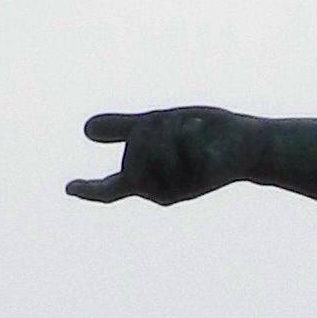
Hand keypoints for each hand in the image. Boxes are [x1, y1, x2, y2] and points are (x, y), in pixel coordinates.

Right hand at [67, 105, 256, 204]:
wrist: (247, 146)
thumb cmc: (200, 138)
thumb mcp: (156, 127)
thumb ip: (122, 130)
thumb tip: (86, 129)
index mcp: (145, 183)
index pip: (110, 190)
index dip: (89, 190)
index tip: (69, 188)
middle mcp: (160, 191)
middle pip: (134, 150)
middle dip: (152, 129)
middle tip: (179, 130)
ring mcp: (183, 187)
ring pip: (157, 143)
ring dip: (173, 126)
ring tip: (194, 134)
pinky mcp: (203, 175)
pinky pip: (183, 140)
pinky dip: (192, 128)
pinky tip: (205, 135)